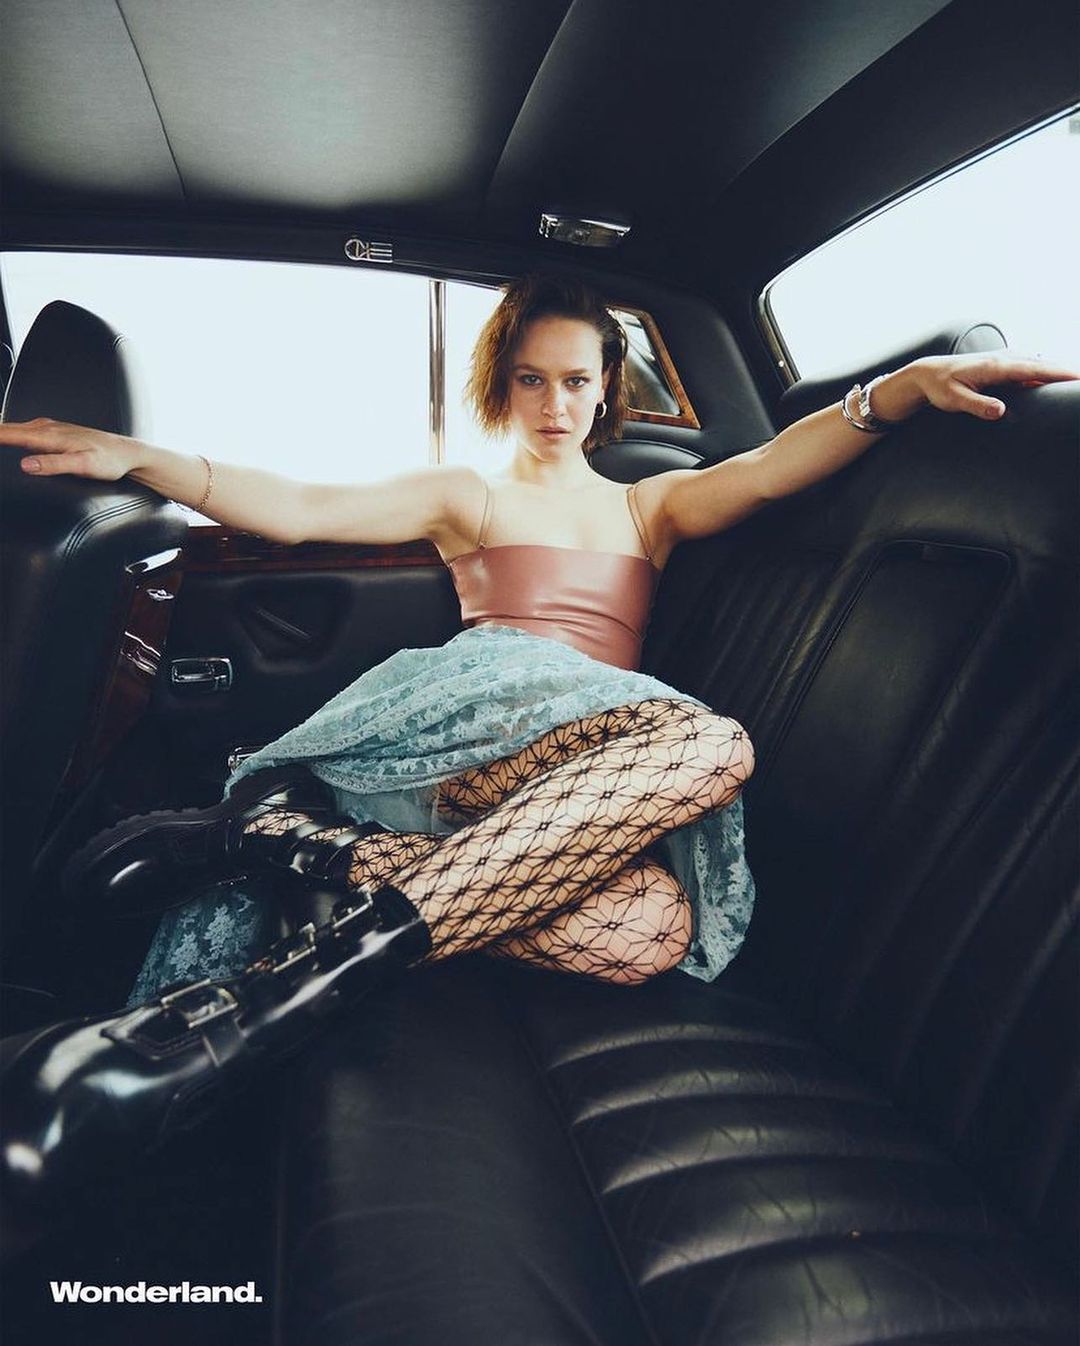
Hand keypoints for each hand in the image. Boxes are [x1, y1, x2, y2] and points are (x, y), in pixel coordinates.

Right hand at [0, 418, 144, 480]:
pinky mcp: (54, 432)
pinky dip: (9, 433)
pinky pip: (24, 431)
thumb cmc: (110, 460)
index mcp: (49, 435)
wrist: (129, 453)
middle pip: (7, 429)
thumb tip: (25, 464)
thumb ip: (54, 464)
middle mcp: (47, 427)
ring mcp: (50, 428)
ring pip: (14, 428)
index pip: (8, 434)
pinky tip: (6, 437)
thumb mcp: (83, 465)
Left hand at [904, 353, 1079, 421]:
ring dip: (1056, 370)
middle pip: (1042, 364)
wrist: (928, 373)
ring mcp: (1003, 360)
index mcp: (996, 367)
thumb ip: (978, 405)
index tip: (1078, 378)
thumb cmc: (939, 387)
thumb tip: (1001, 411)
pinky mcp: (1002, 365)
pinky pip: (1029, 366)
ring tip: (1074, 381)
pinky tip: (1053, 378)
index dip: (1058, 374)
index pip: (1034, 370)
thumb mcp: (955, 400)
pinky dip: (1044, 371)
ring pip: (1037, 364)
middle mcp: (1003, 359)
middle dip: (1065, 371)